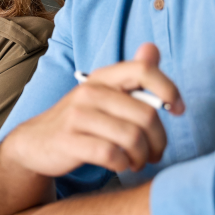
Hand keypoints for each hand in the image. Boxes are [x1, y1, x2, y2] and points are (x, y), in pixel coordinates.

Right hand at [0, 43, 183, 176]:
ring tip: (138, 161)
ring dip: (142, 156)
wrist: (35, 143)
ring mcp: (77, 116)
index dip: (169, 89)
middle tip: (155, 153)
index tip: (178, 110)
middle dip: (159, 140)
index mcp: (102, 77)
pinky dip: (123, 164)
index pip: (143, 70)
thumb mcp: (102, 94)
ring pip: (132, 138)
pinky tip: (120, 165)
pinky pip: (111, 155)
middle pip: (146, 114)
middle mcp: (89, 92)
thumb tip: (152, 48)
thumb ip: (130, 75)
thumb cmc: (79, 120)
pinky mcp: (69, 141)